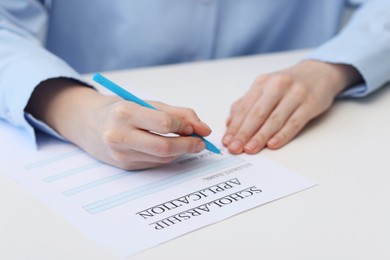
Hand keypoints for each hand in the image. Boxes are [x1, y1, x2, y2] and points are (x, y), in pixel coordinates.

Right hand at [26, 79, 210, 169]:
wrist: (87, 123)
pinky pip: (154, 164)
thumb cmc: (119, 109)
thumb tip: (204, 128)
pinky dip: (168, 157)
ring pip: (162, 158)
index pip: (164, 123)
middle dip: (188, 146)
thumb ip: (177, 113)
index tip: (196, 127)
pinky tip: (169, 148)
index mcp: (125, 112)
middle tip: (201, 142)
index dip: (186, 126)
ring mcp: (120, 154)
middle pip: (164, 147)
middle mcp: (120, 135)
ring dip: (180, 152)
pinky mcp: (124, 166)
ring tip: (187, 143)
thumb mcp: (146, 103)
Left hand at [222, 60, 362, 153]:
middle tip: (234, 148)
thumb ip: (246, 104)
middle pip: (257, 114)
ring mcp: (295, 94)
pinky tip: (272, 145)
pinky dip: (282, 135)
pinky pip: (294, 122)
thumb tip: (230, 123)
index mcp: (262, 83)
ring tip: (250, 149)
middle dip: (244, 134)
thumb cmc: (288, 84)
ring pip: (274, 119)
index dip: (234, 126)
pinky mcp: (311, 103)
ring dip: (260, 137)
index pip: (244, 108)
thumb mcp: (265, 88)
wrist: (319, 72)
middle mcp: (277, 86)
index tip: (227, 141)